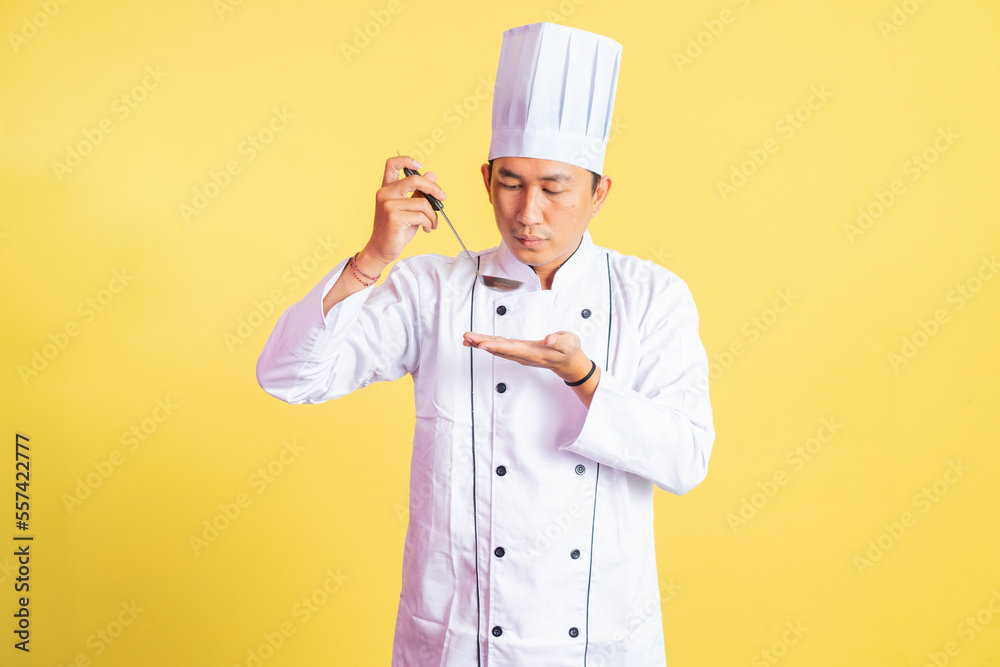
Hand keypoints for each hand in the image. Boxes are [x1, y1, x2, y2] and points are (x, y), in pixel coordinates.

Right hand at [360, 155, 446, 270]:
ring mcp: (388, 205)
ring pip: (422, 203)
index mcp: (386, 189)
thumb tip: (432, 174)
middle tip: (442, 197)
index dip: (407, 160)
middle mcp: (385, 194)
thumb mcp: (409, 208)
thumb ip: (418, 192)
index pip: (392, 164)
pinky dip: (429, 223)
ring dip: (432, 215)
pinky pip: (421, 216)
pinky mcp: (394, 217)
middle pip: (414, 180)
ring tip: (431, 223)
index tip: (420, 166)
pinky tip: (426, 229)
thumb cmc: (395, 230)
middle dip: (433, 188)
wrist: (381, 250)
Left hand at [462, 330, 592, 383]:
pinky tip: (478, 341)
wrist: (569, 362)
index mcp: (533, 352)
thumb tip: (550, 339)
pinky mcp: (518, 351)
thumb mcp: (569, 343)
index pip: (512, 348)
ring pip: (497, 349)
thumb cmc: (569, 351)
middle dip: (482, 344)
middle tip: (467, 337)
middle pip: (499, 349)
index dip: (496, 346)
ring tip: (467, 338)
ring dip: (481, 344)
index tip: (482, 344)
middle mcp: (523, 355)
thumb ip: (560, 341)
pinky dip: (488, 343)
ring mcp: (520, 354)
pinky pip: (500, 347)